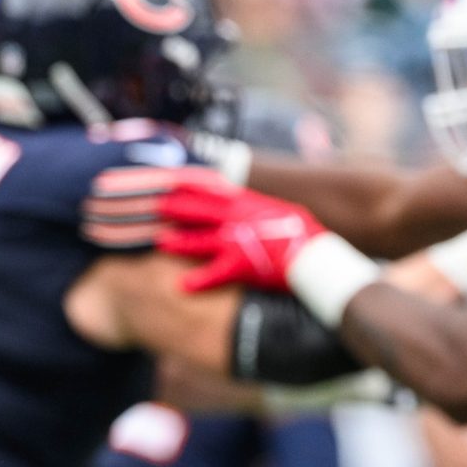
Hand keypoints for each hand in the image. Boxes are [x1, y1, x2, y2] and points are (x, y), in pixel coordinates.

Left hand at [156, 177, 327, 293]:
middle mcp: (236, 220)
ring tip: (159, 244)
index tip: (167, 180)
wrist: (314, 254)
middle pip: (197, 212)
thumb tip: (238, 201)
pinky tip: (182, 286)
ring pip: (199, 241)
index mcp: (245, 204)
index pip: (209, 190)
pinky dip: (198, 281)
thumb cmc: (299, 233)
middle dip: (174, 209)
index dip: (187, 185)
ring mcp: (237, 242)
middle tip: (152, 207)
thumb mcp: (274, 210)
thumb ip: (252, 206)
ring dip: (178, 242)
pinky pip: (214, 274)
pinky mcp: (241, 265)